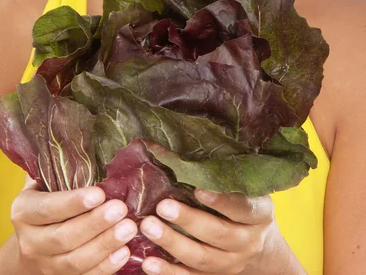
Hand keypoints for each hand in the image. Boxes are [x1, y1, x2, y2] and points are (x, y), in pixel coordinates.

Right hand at [11, 175, 137, 274]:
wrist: (33, 241)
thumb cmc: (48, 197)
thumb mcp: (45, 181)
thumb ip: (60, 166)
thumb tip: (86, 139)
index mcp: (23, 211)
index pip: (47, 208)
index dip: (73, 203)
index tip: (99, 193)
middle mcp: (30, 241)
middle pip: (64, 237)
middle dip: (95, 224)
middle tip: (122, 209)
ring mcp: (46, 264)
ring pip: (75, 261)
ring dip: (105, 245)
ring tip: (130, 228)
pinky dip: (106, 267)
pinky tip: (125, 252)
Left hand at [139, 188, 279, 274]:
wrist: (260, 247)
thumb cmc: (245, 202)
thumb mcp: (248, 188)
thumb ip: (226, 175)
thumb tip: (188, 147)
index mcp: (260, 214)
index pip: (244, 208)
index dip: (222, 200)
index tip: (198, 188)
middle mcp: (248, 241)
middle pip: (218, 233)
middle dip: (188, 220)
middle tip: (162, 206)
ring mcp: (231, 263)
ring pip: (201, 258)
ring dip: (172, 243)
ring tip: (148, 227)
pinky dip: (168, 273)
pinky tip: (147, 262)